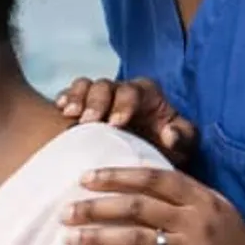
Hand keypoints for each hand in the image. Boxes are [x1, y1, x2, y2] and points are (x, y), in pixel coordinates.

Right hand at [57, 75, 195, 161]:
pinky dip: (64, 99)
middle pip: (105, 86)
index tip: (116, 124)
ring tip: (70, 115)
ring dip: (76, 98)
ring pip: (85, 85)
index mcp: (146, 94)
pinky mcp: (82, 107)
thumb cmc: (166, 149)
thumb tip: (169, 134)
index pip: (133, 91)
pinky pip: (69, 94)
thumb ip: (184, 138)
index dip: (123, 105)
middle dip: (96, 102)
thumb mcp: (184, 146)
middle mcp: (120, 90)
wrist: (143, 159)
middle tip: (89, 121)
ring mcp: (100, 98)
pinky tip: (59, 111)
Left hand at [64, 165, 244, 244]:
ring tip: (69, 238)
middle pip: (136, 207)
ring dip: (97, 237)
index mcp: (201, 198)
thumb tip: (137, 182)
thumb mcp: (216, 210)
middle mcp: (196, 221)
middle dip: (96, 207)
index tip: (85, 178)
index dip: (116, 176)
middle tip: (66, 211)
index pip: (152, 179)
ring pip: (135, 238)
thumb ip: (183, 196)